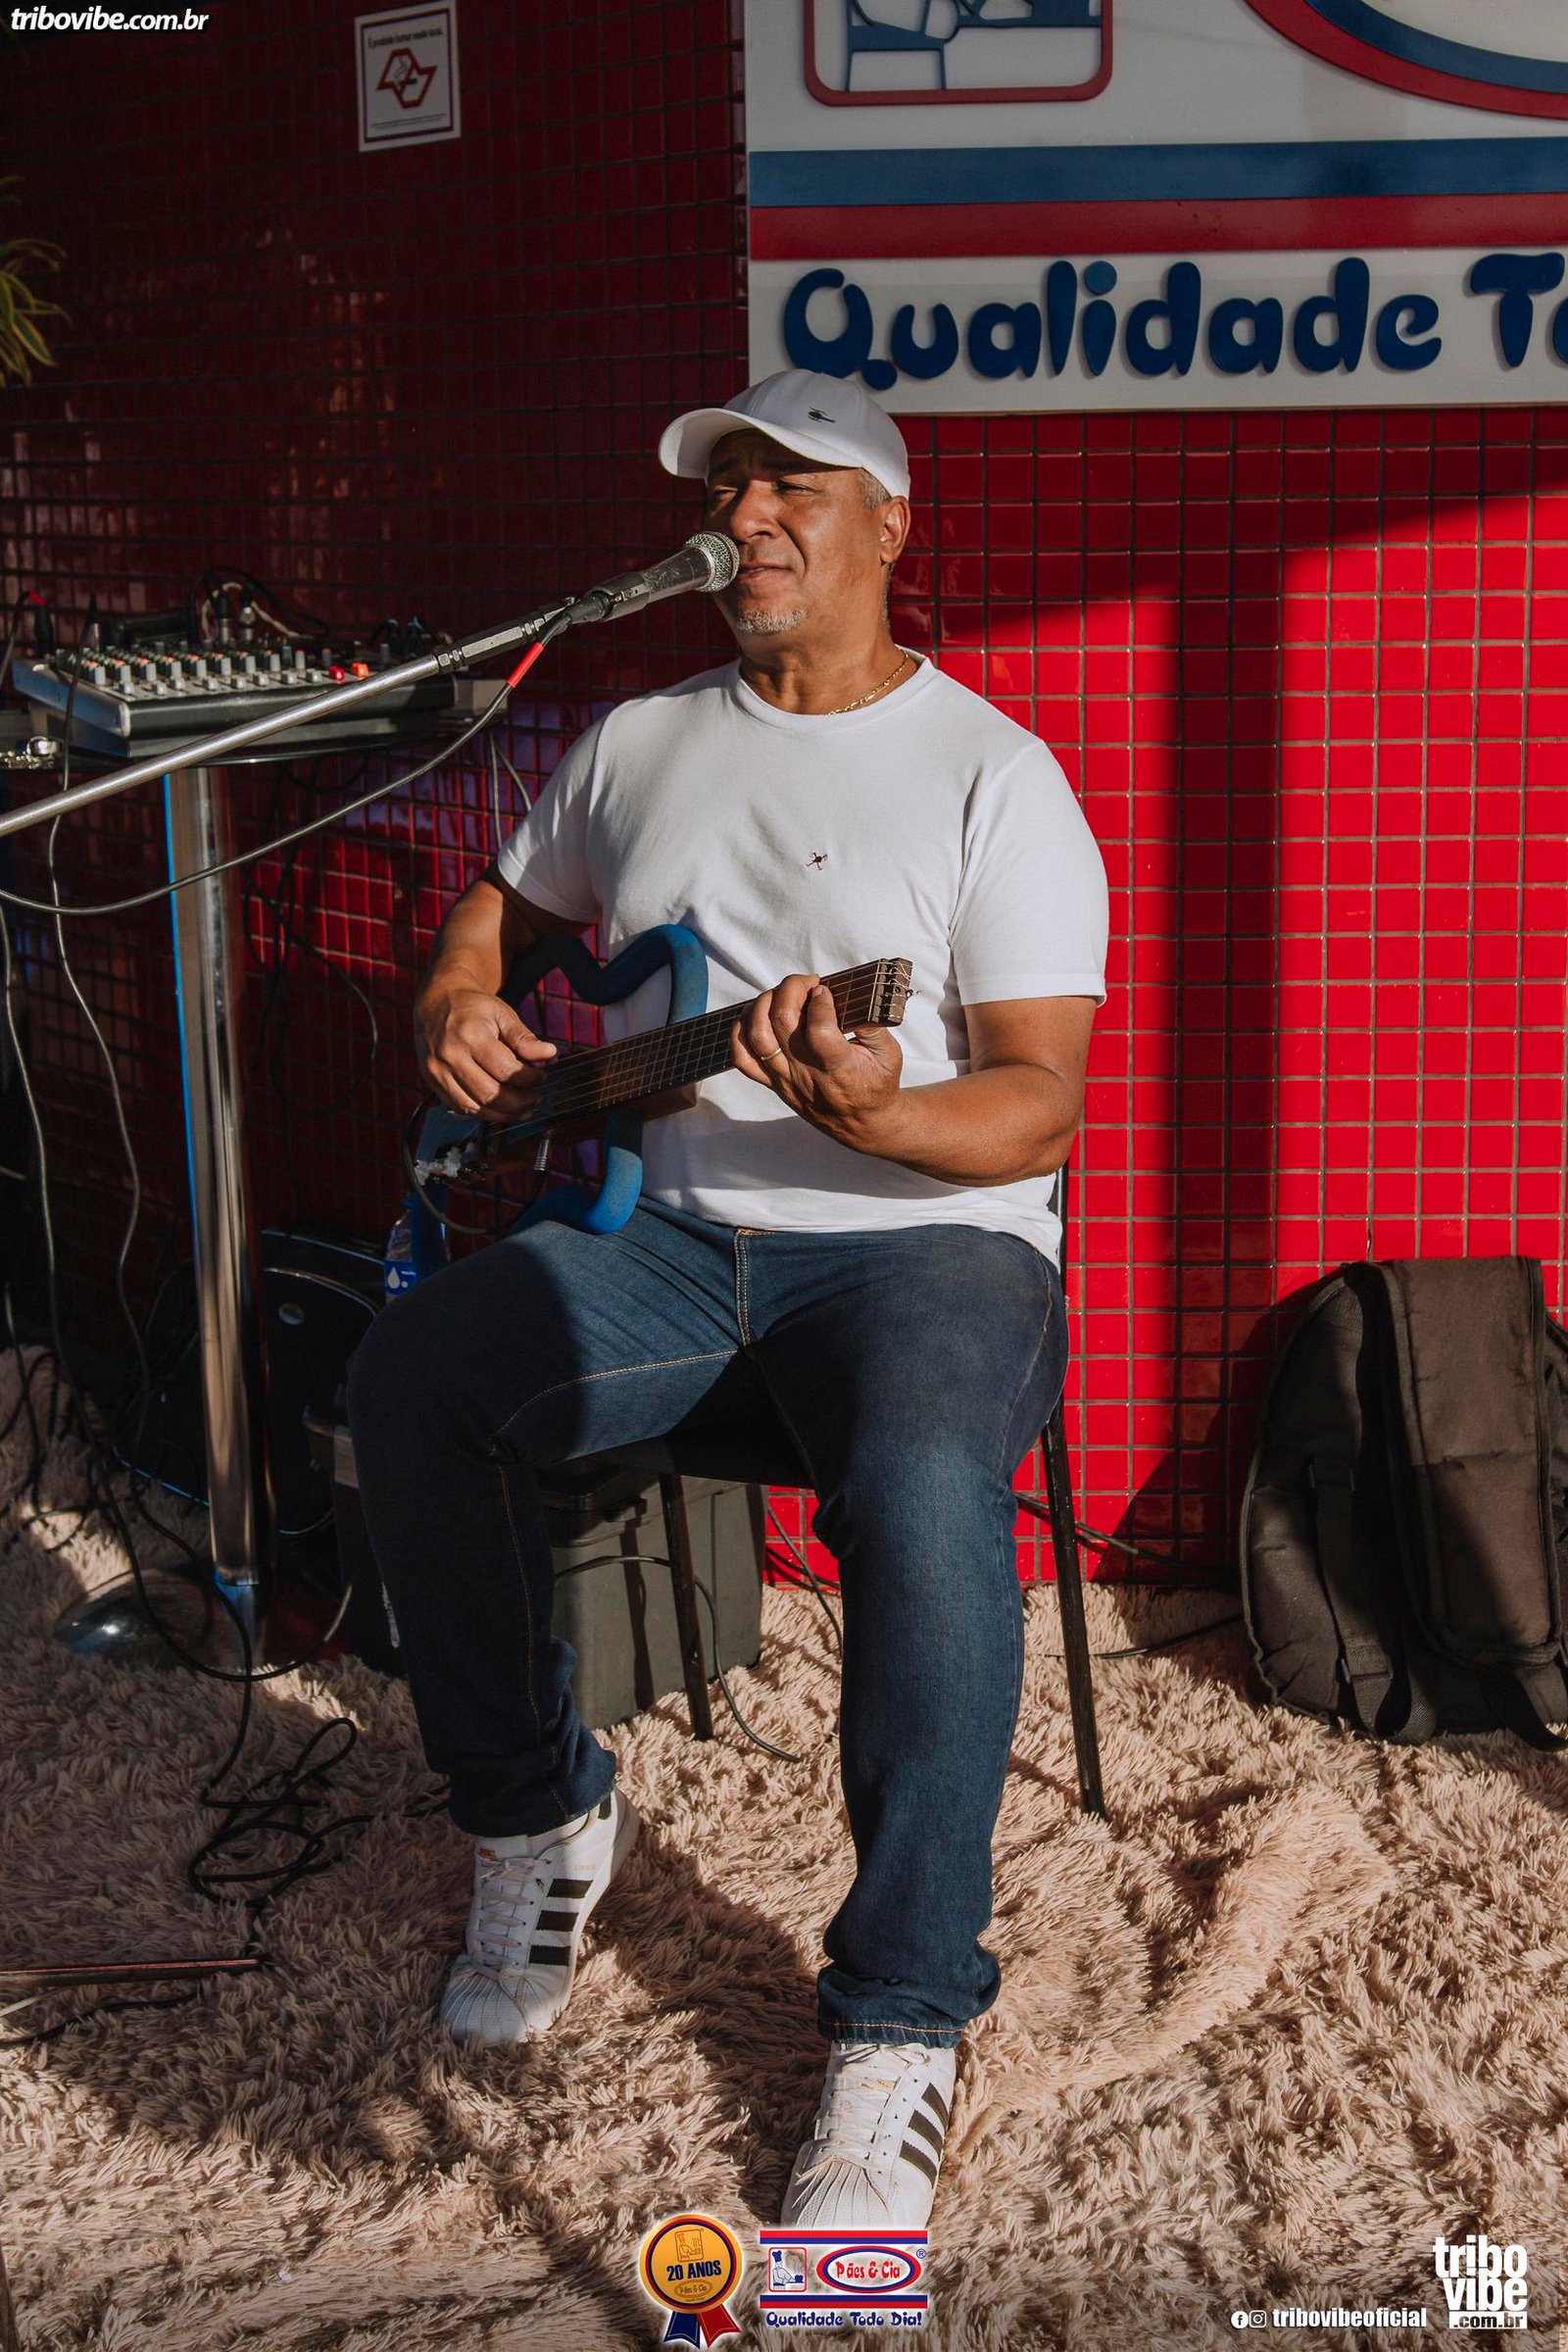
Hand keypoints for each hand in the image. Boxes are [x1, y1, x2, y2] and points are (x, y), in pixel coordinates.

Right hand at [414, 986, 556, 1122]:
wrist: (435, 1004)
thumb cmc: (473, 1008)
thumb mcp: (502, 1013)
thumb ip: (524, 1037)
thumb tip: (550, 1055)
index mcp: (470, 1035)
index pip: (506, 1070)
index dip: (529, 1078)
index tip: (541, 1075)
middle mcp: (451, 1056)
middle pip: (490, 1094)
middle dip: (520, 1101)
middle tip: (535, 1097)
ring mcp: (438, 1072)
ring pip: (475, 1107)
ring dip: (504, 1114)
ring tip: (523, 1108)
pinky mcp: (433, 1083)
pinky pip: (461, 1108)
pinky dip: (484, 1113)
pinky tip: (500, 1108)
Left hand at [731, 972, 903, 1150]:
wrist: (861, 1123)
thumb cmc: (876, 1084)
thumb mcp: (889, 1054)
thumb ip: (873, 1024)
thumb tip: (854, 996)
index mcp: (840, 1068)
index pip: (819, 1030)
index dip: (819, 1001)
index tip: (825, 990)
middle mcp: (807, 1074)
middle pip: (783, 1022)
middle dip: (791, 989)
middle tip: (807, 983)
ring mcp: (786, 1079)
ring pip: (758, 1036)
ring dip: (764, 1004)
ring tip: (783, 994)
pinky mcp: (773, 1083)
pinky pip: (742, 1059)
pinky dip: (741, 1031)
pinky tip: (757, 1014)